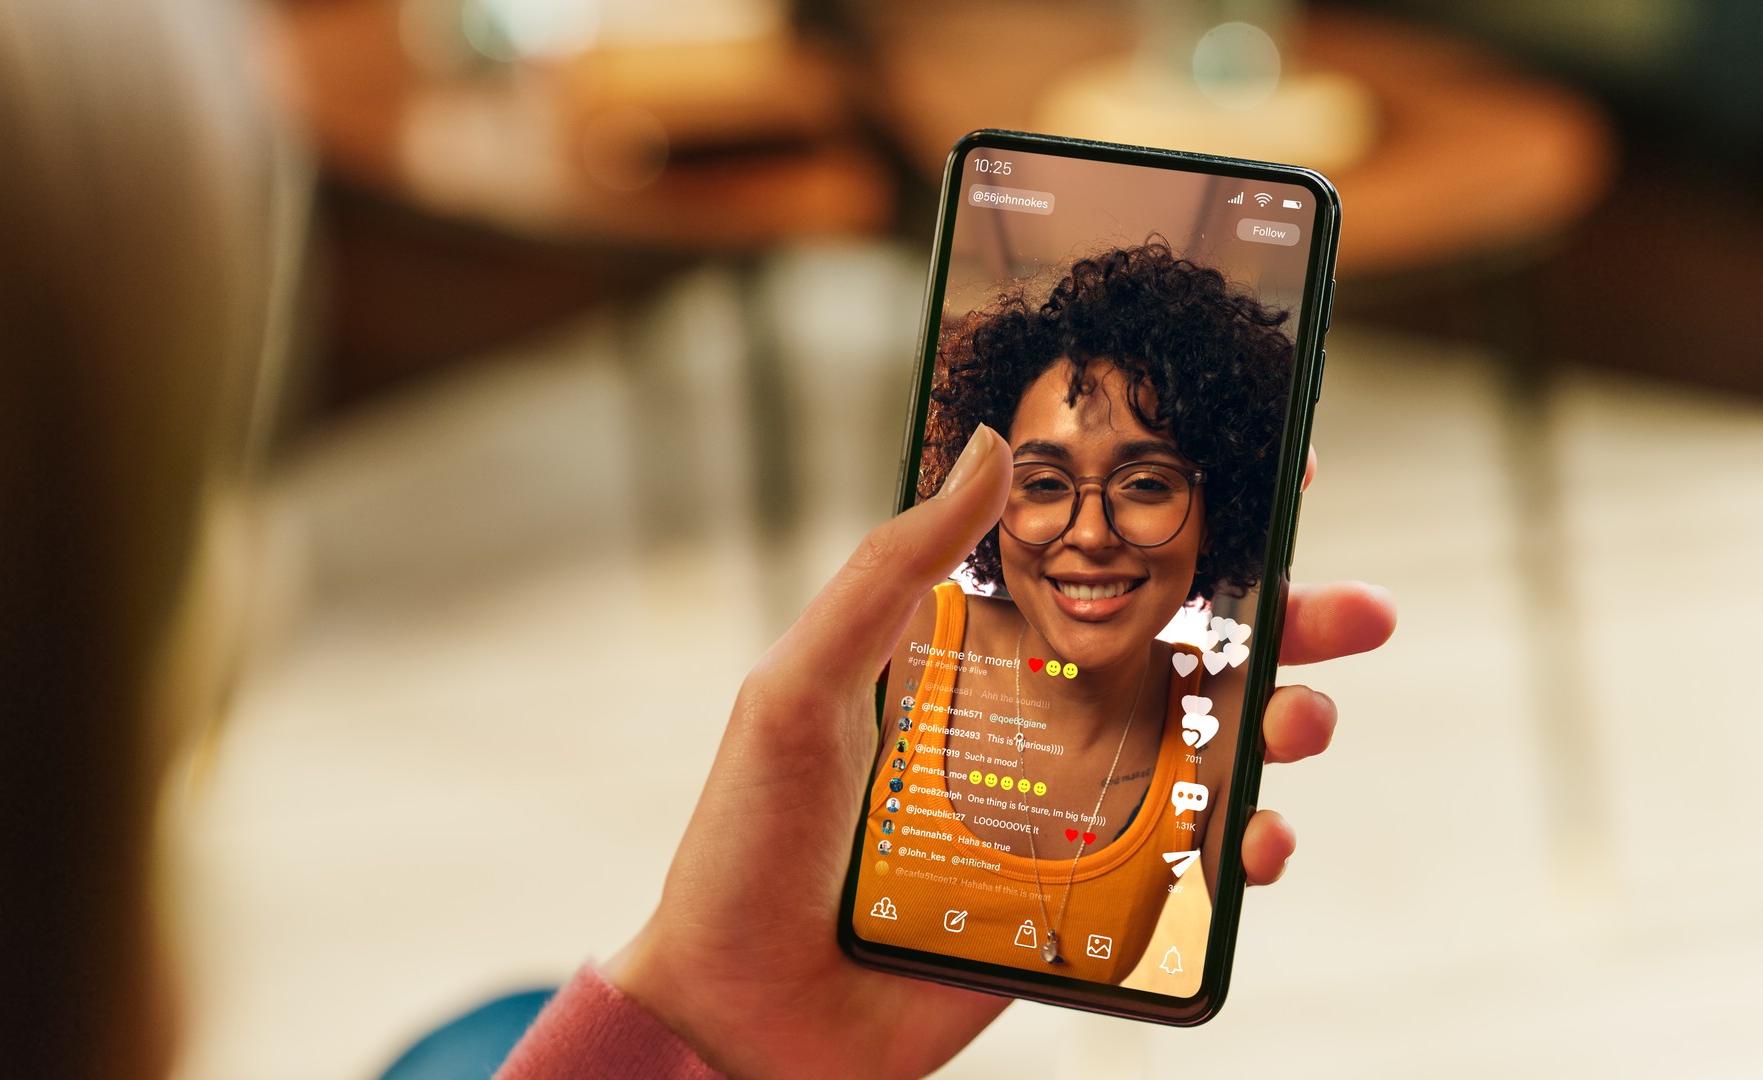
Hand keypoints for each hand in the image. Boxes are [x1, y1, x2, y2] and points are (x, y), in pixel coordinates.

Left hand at [607, 428, 1395, 1077]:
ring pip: (1203, 751)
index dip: (1178, 517)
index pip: (1087, 562)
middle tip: (1352, 607)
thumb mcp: (802, 688)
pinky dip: (1246, 848)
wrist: (744, 1015)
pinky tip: (1262, 843)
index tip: (1266, 469)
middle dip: (1279, 624)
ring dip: (1280, 727)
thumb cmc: (748, 846)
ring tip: (1307, 722)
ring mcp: (1062, 811)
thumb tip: (986, 448)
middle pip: (1176, 652)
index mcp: (965, 655)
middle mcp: (1028, 720)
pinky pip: (1187, 864)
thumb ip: (889, 574)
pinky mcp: (1081, 900)